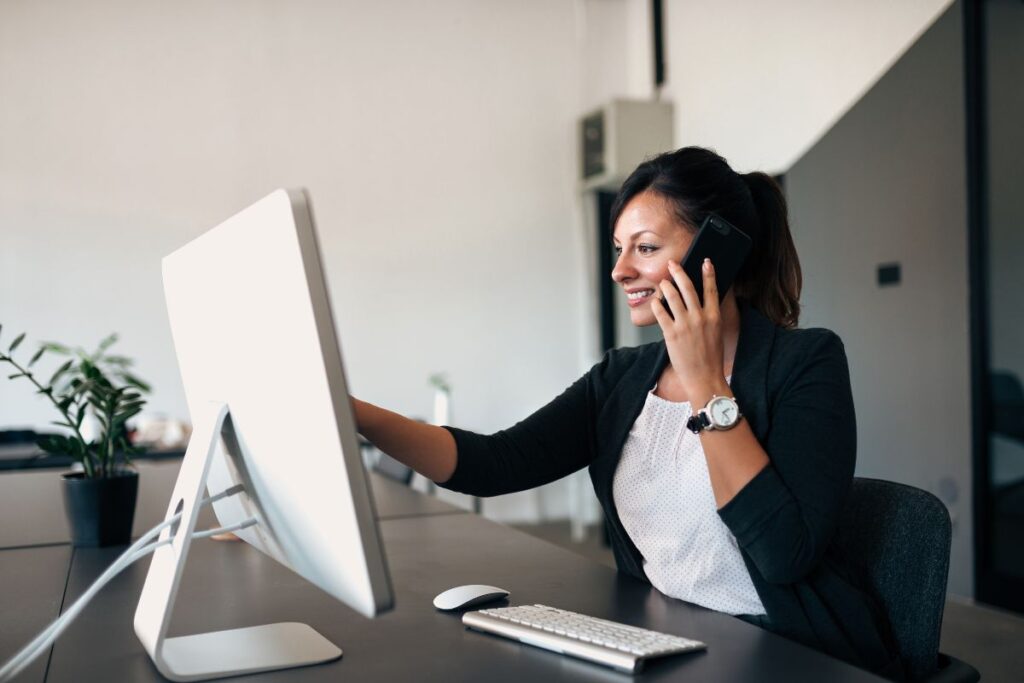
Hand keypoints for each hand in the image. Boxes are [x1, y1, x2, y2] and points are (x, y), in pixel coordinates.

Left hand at [650, 258, 728, 401]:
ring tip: (663, 282)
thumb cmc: (711, 357)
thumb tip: (701, 300)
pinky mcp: (671, 334)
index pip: (711, 289)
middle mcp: (700, 318)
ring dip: (666, 286)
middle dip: (679, 272)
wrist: (704, 379)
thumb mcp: (716, 333)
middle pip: (688, 288)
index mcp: (714, 317)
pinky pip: (661, 313)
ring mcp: (685, 325)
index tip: (705, 261)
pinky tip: (655, 301)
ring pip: (672, 297)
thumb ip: (709, 315)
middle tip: (673, 263)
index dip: (708, 273)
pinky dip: (657, 304)